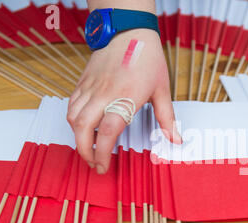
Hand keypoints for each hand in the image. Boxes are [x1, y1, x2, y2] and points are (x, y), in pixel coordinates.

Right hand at [67, 29, 180, 174]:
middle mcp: (104, 94)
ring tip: (87, 147)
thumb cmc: (148, 59)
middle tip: (93, 163)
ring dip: (77, 137)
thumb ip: (167, 118)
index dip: (102, 153)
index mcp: (125, 98)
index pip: (107, 132)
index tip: (103, 166)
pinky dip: (73, 120)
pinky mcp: (83, 82)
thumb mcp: (162, 89)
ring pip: (73, 117)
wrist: (129, 31)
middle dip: (84, 151)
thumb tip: (175, 140)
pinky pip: (72, 104)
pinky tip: (83, 126)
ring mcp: (91, 87)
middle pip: (83, 128)